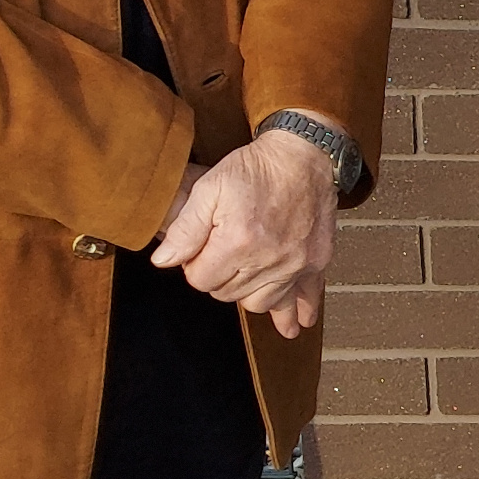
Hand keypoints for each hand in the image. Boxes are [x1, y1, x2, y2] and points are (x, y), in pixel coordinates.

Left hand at [154, 129, 341, 338]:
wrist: (303, 154)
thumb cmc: (256, 167)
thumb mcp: (209, 187)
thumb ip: (184, 228)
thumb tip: (163, 261)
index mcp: (237, 241)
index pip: (200, 280)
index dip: (194, 264)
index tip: (200, 248)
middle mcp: (268, 259)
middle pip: (228, 294)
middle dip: (218, 276)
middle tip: (221, 252)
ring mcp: (294, 264)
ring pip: (260, 304)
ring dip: (247, 292)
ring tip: (246, 274)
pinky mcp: (315, 262)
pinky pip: (306, 298)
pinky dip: (298, 313)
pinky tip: (294, 325)